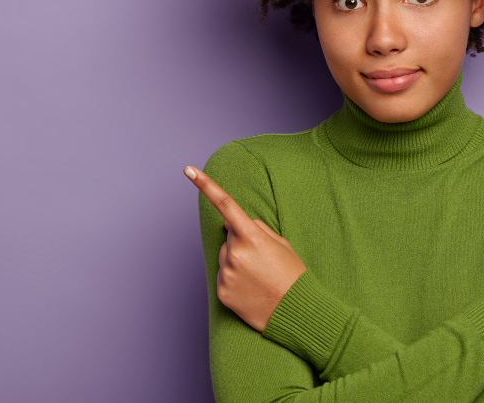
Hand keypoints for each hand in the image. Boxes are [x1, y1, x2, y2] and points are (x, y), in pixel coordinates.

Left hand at [184, 164, 307, 331]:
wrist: (295, 312)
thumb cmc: (292, 275)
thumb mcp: (282, 244)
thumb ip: (256, 227)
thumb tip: (230, 221)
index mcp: (252, 236)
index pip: (225, 204)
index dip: (206, 185)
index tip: (188, 169)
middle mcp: (235, 253)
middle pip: (229, 236)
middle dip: (241, 242)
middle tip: (263, 260)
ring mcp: (226, 273)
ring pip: (226, 257)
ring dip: (238, 261)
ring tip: (259, 276)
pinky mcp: (221, 292)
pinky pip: (224, 276)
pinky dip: (235, 280)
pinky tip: (252, 289)